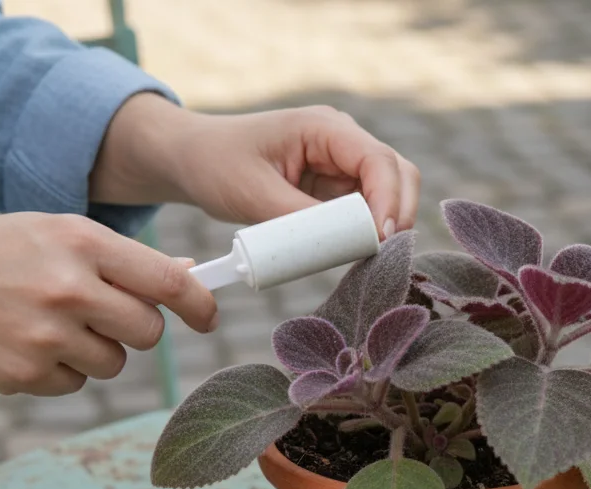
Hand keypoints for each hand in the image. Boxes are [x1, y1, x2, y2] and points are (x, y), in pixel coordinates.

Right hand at [0, 215, 216, 394]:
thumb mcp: (51, 231)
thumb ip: (117, 256)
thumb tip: (185, 275)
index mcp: (80, 242)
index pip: (167, 281)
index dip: (199, 305)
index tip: (208, 318)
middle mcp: (68, 288)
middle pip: (147, 331)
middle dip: (134, 329)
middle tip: (98, 314)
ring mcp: (46, 335)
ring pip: (113, 363)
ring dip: (94, 351)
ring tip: (46, 324)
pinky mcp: (24, 374)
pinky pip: (74, 385)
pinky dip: (57, 372)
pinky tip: (20, 343)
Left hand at [90, 95, 419, 237]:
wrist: (191, 159)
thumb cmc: (215, 164)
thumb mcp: (252, 194)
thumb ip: (300, 220)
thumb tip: (344, 245)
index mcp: (325, 128)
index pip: (379, 161)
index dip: (389, 201)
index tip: (380, 241)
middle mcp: (343, 142)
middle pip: (399, 175)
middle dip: (397, 214)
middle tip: (380, 256)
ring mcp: (341, 166)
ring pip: (388, 195)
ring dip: (383, 226)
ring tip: (364, 258)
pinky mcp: (333, 190)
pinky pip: (364, 213)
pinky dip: (364, 234)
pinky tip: (350, 255)